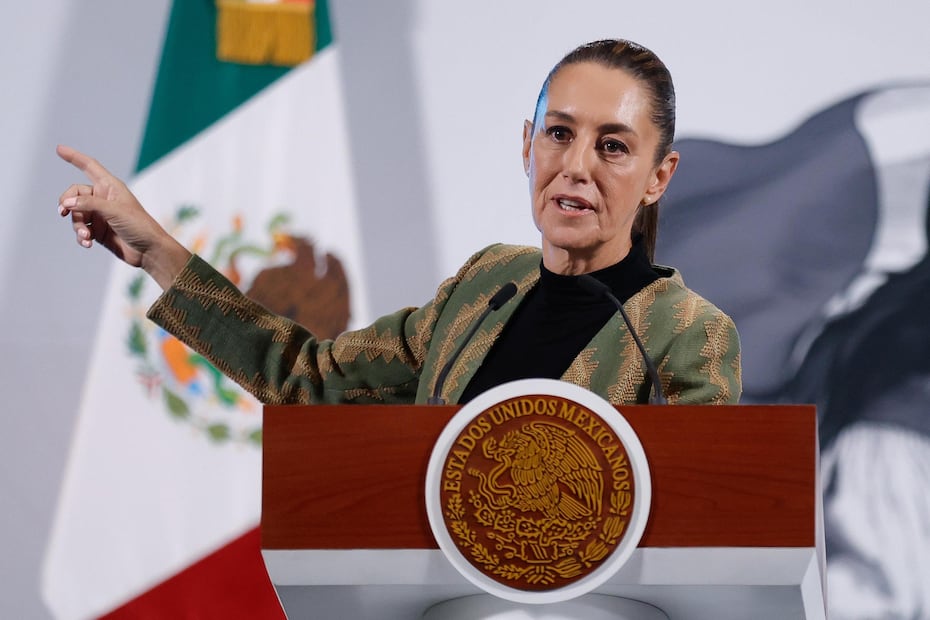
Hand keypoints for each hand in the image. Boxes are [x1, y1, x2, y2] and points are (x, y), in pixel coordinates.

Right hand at [57, 145, 190, 288]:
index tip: (59, 149)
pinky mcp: (98, 231)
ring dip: (77, 225)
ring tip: (86, 235)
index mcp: (111, 187)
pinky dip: (81, 236)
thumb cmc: (139, 226)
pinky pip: (81, 230)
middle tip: (63, 211)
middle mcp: (103, 199)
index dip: (75, 157)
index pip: (89, 167)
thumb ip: (90, 204)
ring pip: (76, 215)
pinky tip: (87, 243)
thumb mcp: (114, 211)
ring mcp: (100, 215)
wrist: (149, 251)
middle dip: (67, 203)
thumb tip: (67, 202)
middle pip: (75, 194)